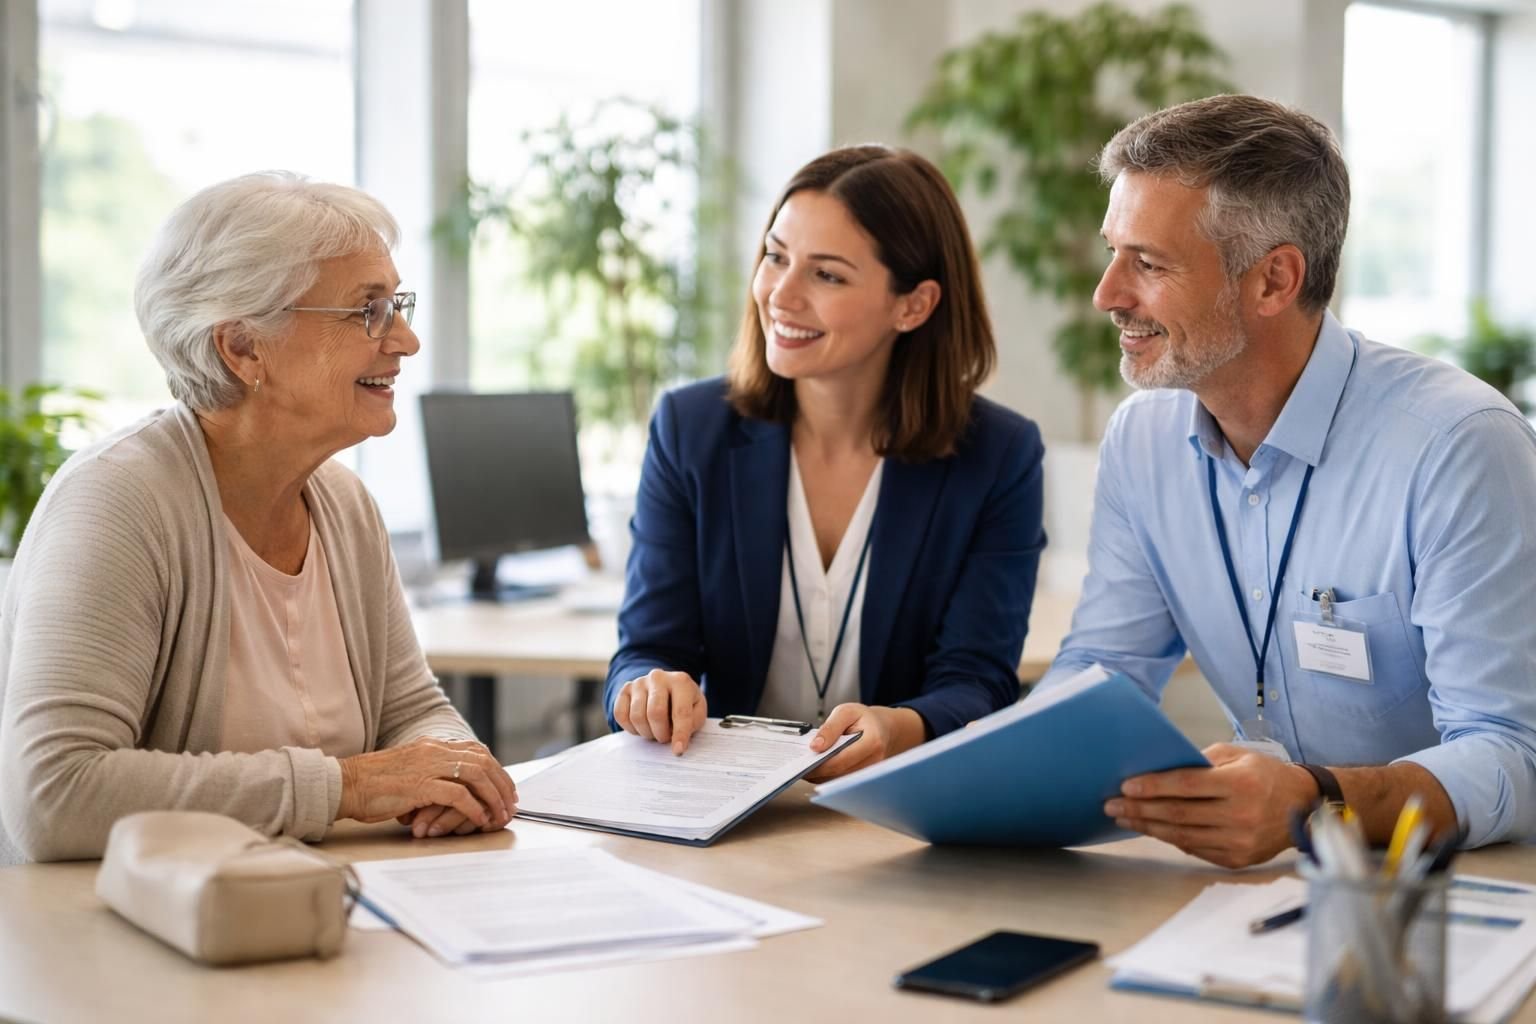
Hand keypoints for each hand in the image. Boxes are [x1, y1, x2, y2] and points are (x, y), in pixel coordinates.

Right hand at [339, 738, 516, 835]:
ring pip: (476, 775)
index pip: (476, 750)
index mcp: (432, 746)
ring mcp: (428, 766)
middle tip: (511, 803)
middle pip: (483, 761)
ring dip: (493, 796)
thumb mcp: (408, 771)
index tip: (506, 787)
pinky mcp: (420, 785)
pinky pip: (458, 796)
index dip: (496, 768)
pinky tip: (480, 820)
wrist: (345, 784)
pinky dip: (474, 808)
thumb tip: (455, 796)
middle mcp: (434, 751)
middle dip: (502, 783)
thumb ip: (431, 776)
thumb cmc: (373, 785)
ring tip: (500, 814)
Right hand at [613, 669, 706, 754]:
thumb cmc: (684, 702)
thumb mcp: (697, 710)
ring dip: (646, 732)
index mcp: (681, 681)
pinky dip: (631, 728)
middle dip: (661, 733)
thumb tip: (677, 741)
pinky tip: (642, 726)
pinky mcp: (625, 689)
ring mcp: (639, 682)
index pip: (680, 712)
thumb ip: (692, 723)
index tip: (678, 751)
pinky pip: (620, 715)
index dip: (680, 734)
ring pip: (637, 716)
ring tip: (655, 731)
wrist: (666, 687)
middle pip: (655, 713)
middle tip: (665, 738)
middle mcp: (658, 678)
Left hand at [804, 704, 925, 781]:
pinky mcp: (862, 778)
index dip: (820, 764)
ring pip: (838, 781)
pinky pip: (840, 780)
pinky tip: (816, 768)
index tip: (802, 762)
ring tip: (805, 765)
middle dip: (817, 771)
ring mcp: (869, 773)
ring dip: (820, 775)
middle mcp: (874, 762)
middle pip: (839, 774)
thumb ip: (830, 728)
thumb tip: (815, 746)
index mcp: (872, 742)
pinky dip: (826, 776)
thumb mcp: (846, 712)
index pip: (841, 760)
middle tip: (798, 765)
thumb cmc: (864, 719)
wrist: (883, 728)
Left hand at [1104, 742, 1317, 867]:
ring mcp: (1239, 841)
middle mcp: (1240, 815)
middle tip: (1111, 805)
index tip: (1126, 786)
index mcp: (1240, 784)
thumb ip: (1201, 762)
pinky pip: (1194, 849)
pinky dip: (1170, 839)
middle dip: (1140, 809)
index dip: (1153, 786)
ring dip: (1148, 827)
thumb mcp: (1238, 755)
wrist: (1304, 807)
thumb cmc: (1265, 775)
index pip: (1186, 786)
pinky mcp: (1237, 859)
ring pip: (1182, 835)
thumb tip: (1160, 770)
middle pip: (1178, 814)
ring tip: (1124, 818)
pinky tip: (1151, 829)